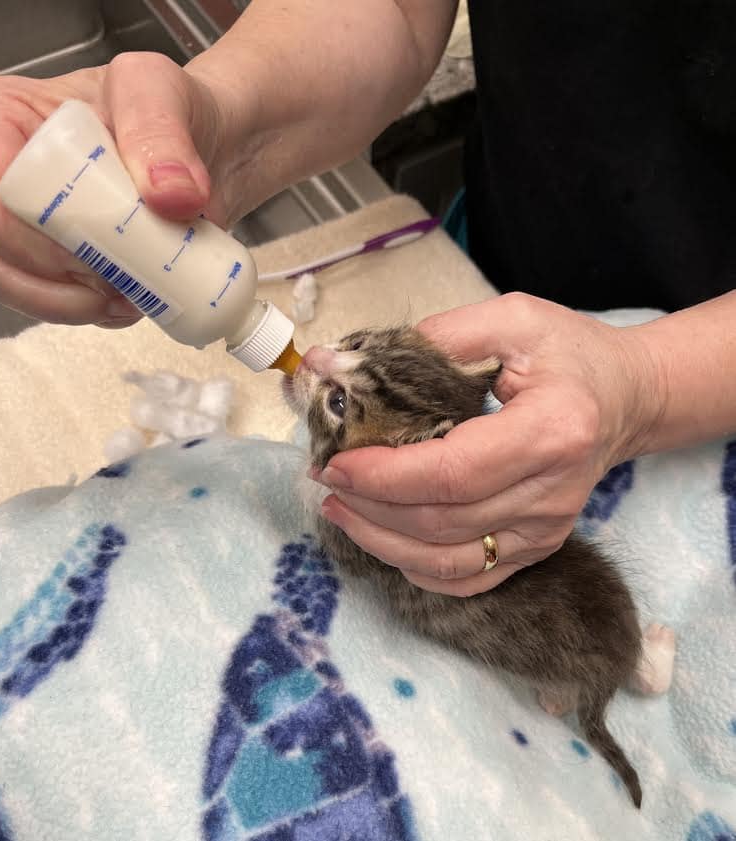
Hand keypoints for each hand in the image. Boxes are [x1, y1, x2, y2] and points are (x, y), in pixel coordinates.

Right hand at [0, 52, 252, 325]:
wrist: (214, 146)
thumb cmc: (177, 107)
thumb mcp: (163, 91)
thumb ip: (160, 131)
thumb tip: (170, 195)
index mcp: (6, 124)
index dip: (29, 243)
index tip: (93, 260)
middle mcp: (7, 177)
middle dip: (47, 288)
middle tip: (111, 290)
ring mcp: (32, 223)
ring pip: (16, 287)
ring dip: (70, 307)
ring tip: (128, 297)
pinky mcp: (63, 258)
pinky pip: (55, 301)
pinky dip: (92, 312)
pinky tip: (131, 300)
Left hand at [318, 293, 661, 595]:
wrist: (625, 398)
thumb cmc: (568, 354)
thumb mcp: (511, 319)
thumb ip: (430, 340)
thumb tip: (337, 365)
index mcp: (552, 431)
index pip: (452, 472)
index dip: (385, 475)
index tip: (334, 461)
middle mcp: (553, 493)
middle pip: (442, 521)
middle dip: (369, 505)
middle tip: (325, 477)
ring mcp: (546, 530)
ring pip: (447, 559)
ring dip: (381, 539)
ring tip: (339, 507)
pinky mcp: (537, 547)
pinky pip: (467, 577)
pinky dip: (415, 566)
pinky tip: (383, 537)